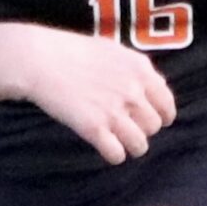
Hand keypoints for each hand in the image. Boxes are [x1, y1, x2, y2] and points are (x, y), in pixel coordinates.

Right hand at [12, 26, 178, 162]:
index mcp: (140, 71)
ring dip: (132, 147)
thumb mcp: (113, 50)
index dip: (162, 115)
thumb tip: (152, 84)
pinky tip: (108, 151)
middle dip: (143, 130)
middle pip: (153, 126)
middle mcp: (132, 92)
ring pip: (139, 144)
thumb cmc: (71, 50)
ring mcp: (114, 112)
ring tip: (122, 145)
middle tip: (129, 129)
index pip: (166, 103)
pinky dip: (115, 155)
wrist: (40, 60)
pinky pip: (116, 153)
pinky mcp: (93, 128)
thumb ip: (135, 67)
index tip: (154, 120)